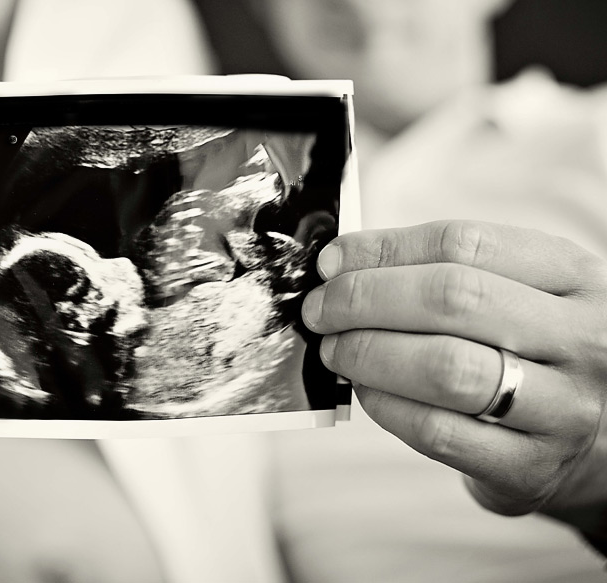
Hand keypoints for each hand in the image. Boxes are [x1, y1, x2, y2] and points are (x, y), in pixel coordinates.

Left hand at [301, 220, 606, 526]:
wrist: (594, 441)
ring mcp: (564, 407)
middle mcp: (581, 337)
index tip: (332, 262)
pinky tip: (365, 390)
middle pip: (452, 299)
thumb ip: (440, 271)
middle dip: (364, 299)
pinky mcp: (531, 467)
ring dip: (368, 353)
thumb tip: (339, 264)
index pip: (463, 244)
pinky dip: (384, 405)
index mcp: (572, 275)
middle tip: (320, 310)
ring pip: (446, 367)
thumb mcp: (515, 294)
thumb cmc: (530, 351)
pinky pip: (437, 431)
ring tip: (336, 349)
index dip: (383, 249)